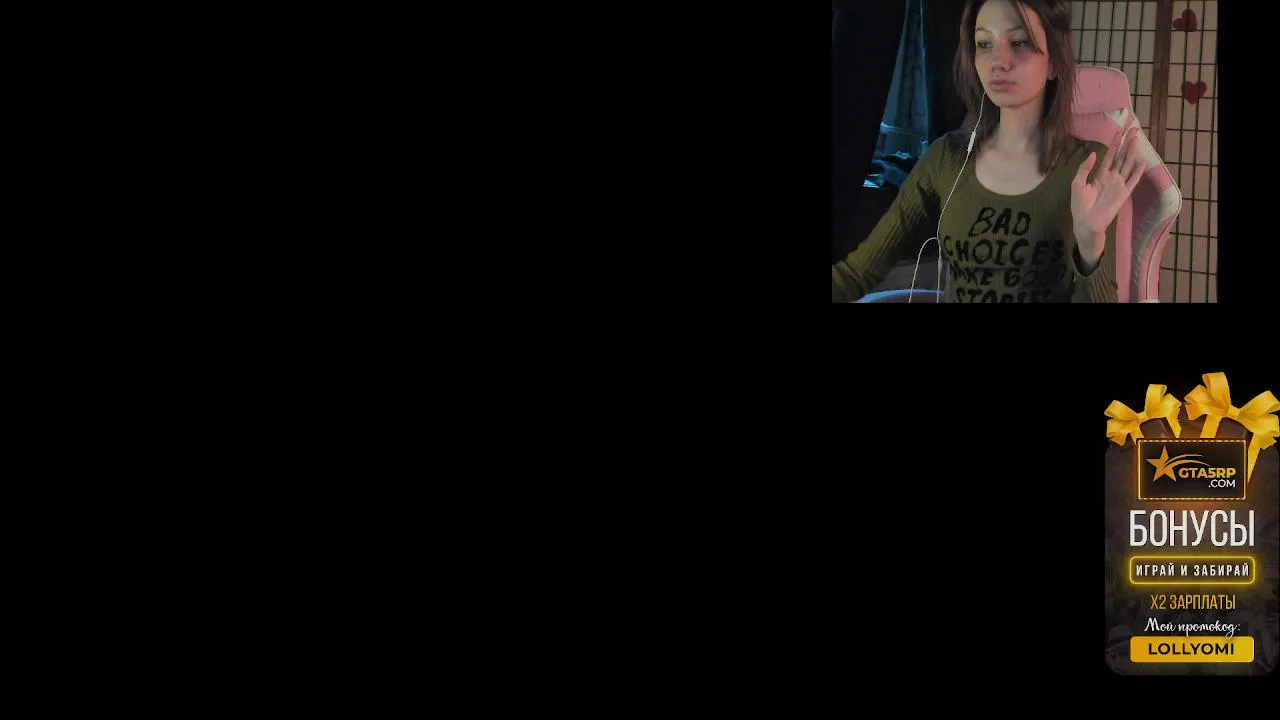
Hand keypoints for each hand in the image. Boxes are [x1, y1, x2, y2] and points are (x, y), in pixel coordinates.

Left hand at [1071, 125, 1147, 261]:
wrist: (1085, 223)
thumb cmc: (1080, 205)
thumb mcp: (1077, 184)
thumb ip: (1085, 168)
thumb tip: (1095, 153)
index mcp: (1099, 175)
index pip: (1109, 156)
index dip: (1114, 144)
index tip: (1119, 132)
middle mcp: (1111, 178)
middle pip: (1121, 157)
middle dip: (1126, 144)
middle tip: (1133, 130)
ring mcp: (1118, 185)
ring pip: (1127, 165)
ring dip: (1132, 153)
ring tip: (1137, 140)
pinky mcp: (1123, 194)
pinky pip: (1132, 181)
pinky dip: (1138, 172)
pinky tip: (1144, 162)